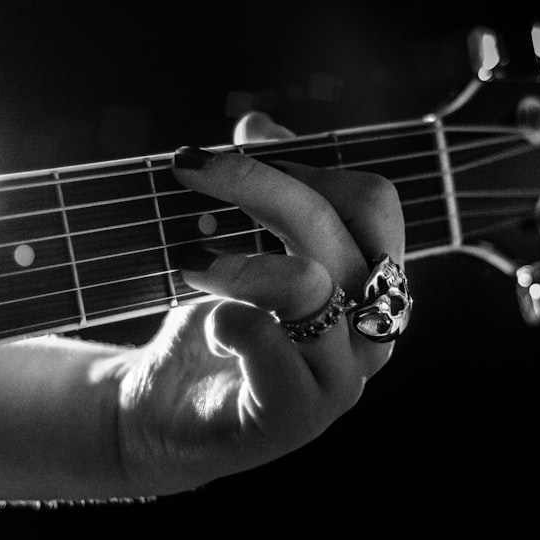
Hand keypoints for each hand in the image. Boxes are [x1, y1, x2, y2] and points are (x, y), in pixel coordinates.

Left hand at [113, 112, 404, 494]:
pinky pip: (271, 342)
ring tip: (187, 262)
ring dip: (238, 259)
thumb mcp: (244, 245)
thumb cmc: (214, 325)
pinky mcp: (296, 415)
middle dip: (259, 184)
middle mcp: (375, 329)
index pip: (375, 202)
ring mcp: (342, 377)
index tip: (243, 152)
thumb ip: (266, 188)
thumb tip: (261, 125)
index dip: (311, 166)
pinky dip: (229, 318)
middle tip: (187, 166)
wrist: (162, 413)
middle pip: (343, 225)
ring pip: (311, 282)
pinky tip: (208, 324)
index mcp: (376, 283)